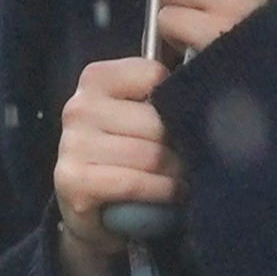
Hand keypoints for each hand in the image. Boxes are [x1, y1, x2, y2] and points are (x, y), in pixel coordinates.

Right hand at [53, 52, 179, 261]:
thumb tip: (205, 66)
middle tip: (185, 156)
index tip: (174, 119)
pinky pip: (134, 183)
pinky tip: (169, 194)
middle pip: (156, 120)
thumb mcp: (145, 112)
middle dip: (178, 143)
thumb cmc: (129, 153)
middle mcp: (78, 107)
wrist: (95, 209)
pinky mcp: (73, 181)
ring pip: (150, 155)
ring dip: (175, 173)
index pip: (155, 75)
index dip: (177, 100)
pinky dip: (160, 192)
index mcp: (95, 79)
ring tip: (180, 177)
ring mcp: (71, 145)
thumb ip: (167, 87)